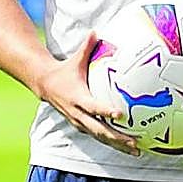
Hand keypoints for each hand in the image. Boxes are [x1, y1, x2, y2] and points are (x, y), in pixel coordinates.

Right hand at [34, 31, 140, 155]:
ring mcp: (80, 123)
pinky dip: (113, 143)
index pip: (93, 107)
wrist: (45, 86)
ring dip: (118, 145)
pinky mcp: (83, 126)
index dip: (106, 111)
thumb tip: (96, 31)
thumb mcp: (75, 59)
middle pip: (100, 130)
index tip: (120, 115)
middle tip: (135, 142)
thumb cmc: (64, 71)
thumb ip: (87, 46)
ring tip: (137, 150)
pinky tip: (129, 146)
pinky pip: (99, 136)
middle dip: (117, 138)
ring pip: (101, 137)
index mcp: (78, 98)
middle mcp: (79, 114)